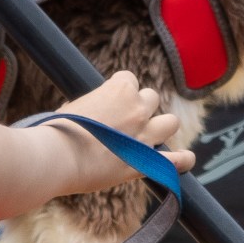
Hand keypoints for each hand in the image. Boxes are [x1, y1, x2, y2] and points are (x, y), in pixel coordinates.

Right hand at [45, 70, 190, 192]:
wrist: (58, 157)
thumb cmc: (59, 131)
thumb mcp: (73, 105)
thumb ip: (93, 105)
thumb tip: (94, 111)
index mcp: (120, 89)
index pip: (129, 79)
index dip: (119, 91)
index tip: (109, 102)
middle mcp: (138, 109)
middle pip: (151, 98)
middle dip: (141, 107)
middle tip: (125, 121)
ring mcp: (145, 135)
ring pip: (171, 122)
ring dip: (162, 126)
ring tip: (151, 134)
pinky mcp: (146, 162)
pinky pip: (176, 160)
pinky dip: (183, 160)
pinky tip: (186, 159)